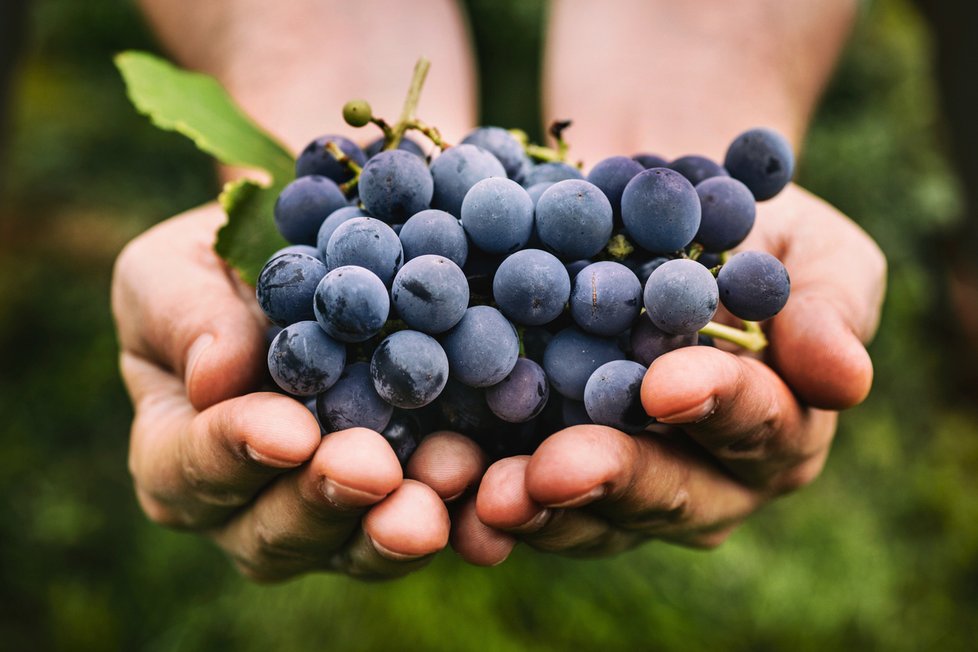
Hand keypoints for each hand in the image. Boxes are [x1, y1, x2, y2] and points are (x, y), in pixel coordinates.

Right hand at [112, 203, 457, 580]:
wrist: (312, 262)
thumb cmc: (224, 267)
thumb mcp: (178, 268)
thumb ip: (184, 318)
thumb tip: (215, 378)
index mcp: (177, 455)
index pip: (189, 470)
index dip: (235, 453)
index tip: (289, 430)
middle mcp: (249, 507)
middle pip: (275, 533)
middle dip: (326, 501)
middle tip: (373, 469)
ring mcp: (330, 517)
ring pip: (356, 547)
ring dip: (400, 522)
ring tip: (447, 477)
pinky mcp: (404, 503)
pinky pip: (432, 525)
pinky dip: (464, 514)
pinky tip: (492, 491)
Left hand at [449, 184, 885, 563]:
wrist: (638, 204)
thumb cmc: (734, 219)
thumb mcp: (802, 241)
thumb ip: (829, 304)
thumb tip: (846, 378)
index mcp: (776, 425)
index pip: (756, 424)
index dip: (718, 405)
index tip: (667, 382)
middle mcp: (703, 474)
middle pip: (668, 494)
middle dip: (612, 480)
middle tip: (554, 470)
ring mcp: (619, 478)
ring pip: (586, 515)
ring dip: (533, 508)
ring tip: (485, 495)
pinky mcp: (543, 465)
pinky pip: (518, 495)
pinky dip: (478, 493)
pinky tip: (440, 485)